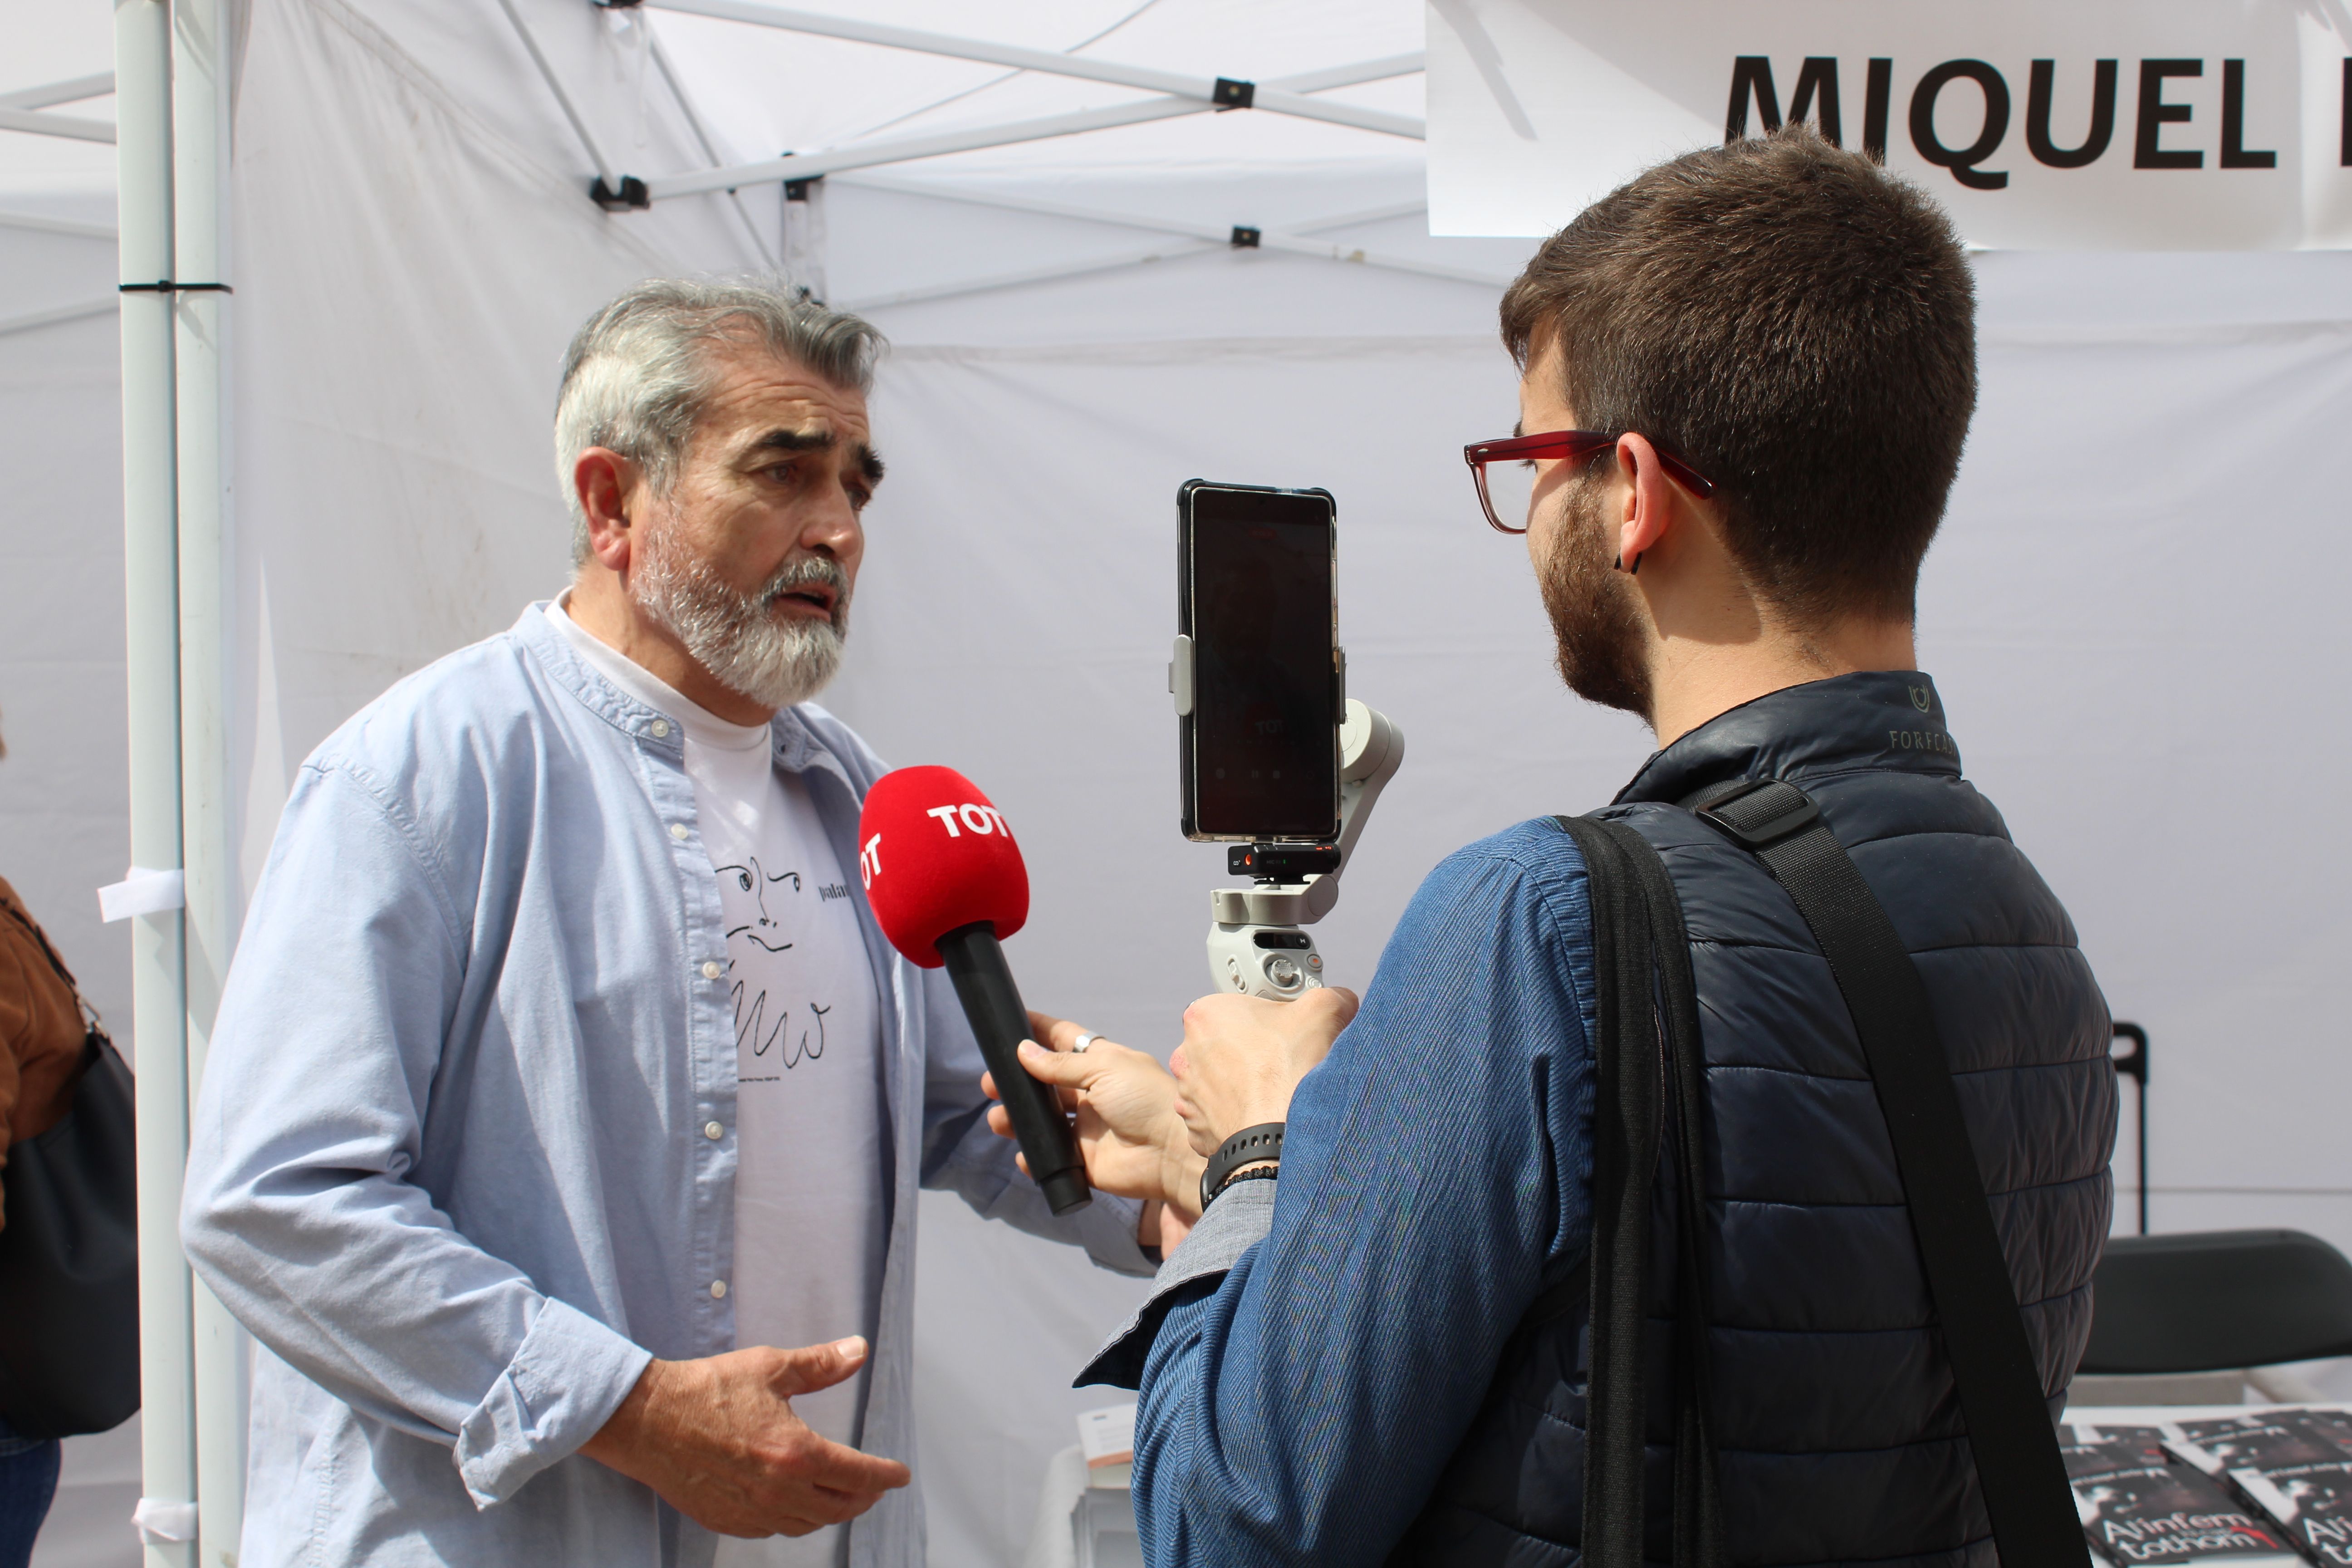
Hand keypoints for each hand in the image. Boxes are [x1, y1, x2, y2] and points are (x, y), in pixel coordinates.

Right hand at [578, 1339, 909, 1536]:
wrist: (647, 1420)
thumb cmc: (706, 1390)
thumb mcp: (770, 1367)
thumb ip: (820, 1364)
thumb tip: (858, 1350)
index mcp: (795, 1453)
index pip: (857, 1475)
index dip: (885, 1476)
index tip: (900, 1476)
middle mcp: (777, 1491)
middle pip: (837, 1508)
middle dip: (863, 1498)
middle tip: (874, 1487)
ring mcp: (750, 1511)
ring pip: (806, 1524)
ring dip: (830, 1512)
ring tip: (840, 1496)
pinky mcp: (725, 1520)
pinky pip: (771, 1530)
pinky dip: (793, 1520)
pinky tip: (795, 1506)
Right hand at [983, 1011, 1204, 1221]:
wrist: (1171, 1150)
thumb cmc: (1145, 1098)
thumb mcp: (1104, 1068)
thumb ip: (1061, 1064)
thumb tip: (1023, 1050)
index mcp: (1100, 1063)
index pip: (1061, 1042)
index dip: (1037, 1033)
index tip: (1007, 1026)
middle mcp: (1091, 1093)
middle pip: (1044, 1084)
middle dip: (1016, 1083)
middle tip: (990, 1085)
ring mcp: (1086, 1128)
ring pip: (1042, 1121)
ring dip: (1017, 1119)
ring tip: (999, 1120)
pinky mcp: (1084, 1160)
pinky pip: (1051, 1158)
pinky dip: (1034, 1156)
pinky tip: (1024, 1154)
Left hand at [1170, 988, 1358, 1156]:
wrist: (1279, 1138)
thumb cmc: (1288, 1074)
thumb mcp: (1323, 1011)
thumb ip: (1330, 996)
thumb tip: (1339, 1001)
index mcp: (1204, 1015)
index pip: (1235, 1006)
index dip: (1264, 1016)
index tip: (1283, 1027)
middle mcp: (1186, 1054)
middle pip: (1225, 1044)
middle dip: (1251, 1050)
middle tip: (1282, 1059)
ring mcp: (1187, 1095)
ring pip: (1220, 1082)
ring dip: (1242, 1085)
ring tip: (1275, 1091)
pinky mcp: (1197, 1128)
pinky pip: (1219, 1117)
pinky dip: (1238, 1116)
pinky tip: (1262, 1115)